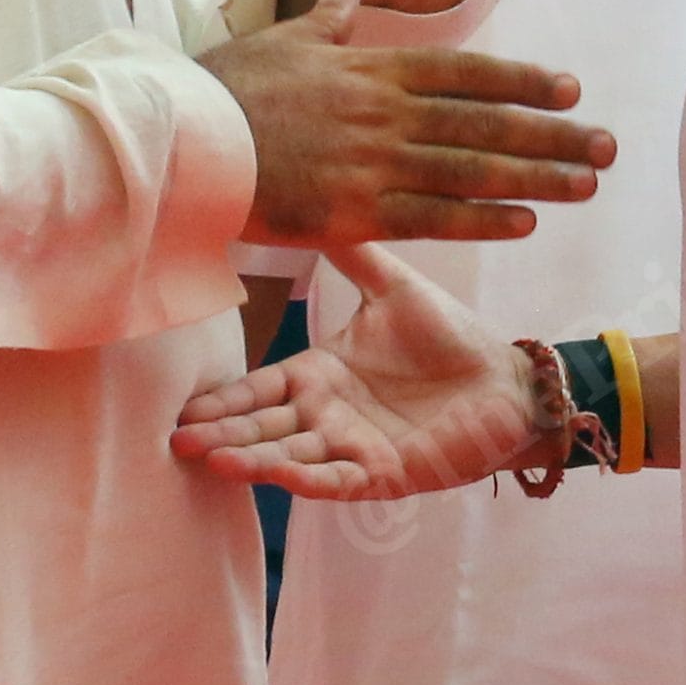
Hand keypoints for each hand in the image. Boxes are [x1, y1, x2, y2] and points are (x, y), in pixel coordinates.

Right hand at [174, 244, 548, 496]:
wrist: (509, 382)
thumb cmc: (452, 337)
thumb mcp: (393, 289)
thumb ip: (352, 254)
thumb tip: (313, 203)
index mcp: (321, 374)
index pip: (259, 389)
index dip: (224, 400)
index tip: (181, 407)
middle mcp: (327, 416)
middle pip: (263, 428)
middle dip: (221, 435)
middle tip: (176, 440)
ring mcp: (353, 449)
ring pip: (291, 458)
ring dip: (253, 461)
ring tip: (213, 459)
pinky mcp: (385, 474)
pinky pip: (340, 481)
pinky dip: (310, 480)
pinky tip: (281, 476)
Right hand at [200, 0, 613, 246]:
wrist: (183, 141)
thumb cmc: (226, 90)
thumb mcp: (281, 40)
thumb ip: (324, 22)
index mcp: (372, 68)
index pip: (466, 71)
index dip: (523, 81)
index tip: (570, 90)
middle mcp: (386, 111)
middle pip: (486, 122)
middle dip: (552, 134)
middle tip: (607, 145)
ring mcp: (374, 161)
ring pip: (473, 170)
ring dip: (537, 177)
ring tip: (586, 185)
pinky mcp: (354, 210)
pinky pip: (433, 217)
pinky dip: (483, 218)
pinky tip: (526, 220)